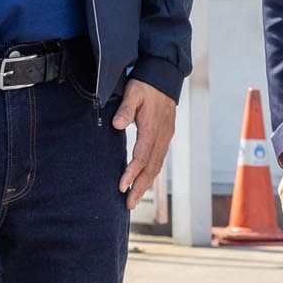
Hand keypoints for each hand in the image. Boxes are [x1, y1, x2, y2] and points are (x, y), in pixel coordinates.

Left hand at [112, 78, 176, 209]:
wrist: (164, 76)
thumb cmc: (145, 85)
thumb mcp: (133, 92)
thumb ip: (125, 108)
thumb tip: (117, 125)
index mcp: (152, 128)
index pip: (142, 156)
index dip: (132, 173)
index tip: (121, 186)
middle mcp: (161, 136)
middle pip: (151, 168)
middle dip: (140, 187)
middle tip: (128, 205)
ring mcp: (165, 137)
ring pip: (156, 166)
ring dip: (145, 183)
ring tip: (134, 198)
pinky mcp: (165, 135)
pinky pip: (159, 159)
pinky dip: (151, 173)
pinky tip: (144, 181)